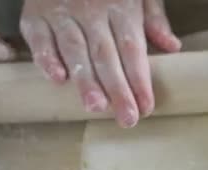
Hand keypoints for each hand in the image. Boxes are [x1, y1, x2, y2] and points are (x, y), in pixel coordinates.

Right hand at [20, 0, 180, 127]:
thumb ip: (154, 18)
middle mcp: (91, 10)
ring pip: (74, 49)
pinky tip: (57, 79)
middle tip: (127, 119)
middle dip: (118, 89)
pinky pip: (38, 38)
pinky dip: (46, 58)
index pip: (132, 48)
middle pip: (106, 55)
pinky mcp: (34, 16)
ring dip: (85, 80)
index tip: (147, 108)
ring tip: (96, 107)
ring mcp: (61, 12)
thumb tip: (173, 47)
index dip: (140, 79)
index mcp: (121, 6)